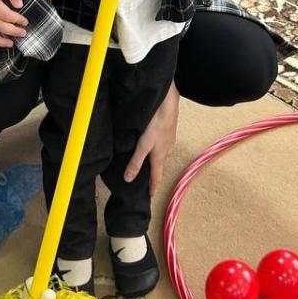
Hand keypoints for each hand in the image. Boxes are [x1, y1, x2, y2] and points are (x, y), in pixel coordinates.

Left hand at [124, 81, 178, 195]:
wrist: (168, 102)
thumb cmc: (156, 123)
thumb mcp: (144, 144)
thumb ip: (136, 161)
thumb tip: (128, 179)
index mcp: (160, 155)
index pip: (157, 176)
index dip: (153, 187)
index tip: (151, 197)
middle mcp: (166, 149)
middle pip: (159, 165)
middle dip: (154, 172)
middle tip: (146, 179)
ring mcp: (169, 139)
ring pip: (161, 153)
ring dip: (155, 158)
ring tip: (147, 160)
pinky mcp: (168, 129)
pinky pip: (162, 143)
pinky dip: (156, 146)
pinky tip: (152, 141)